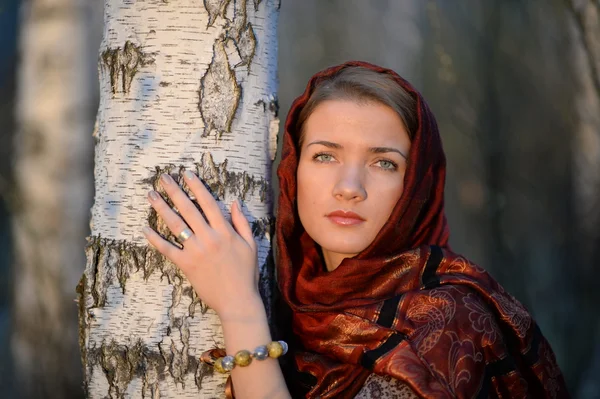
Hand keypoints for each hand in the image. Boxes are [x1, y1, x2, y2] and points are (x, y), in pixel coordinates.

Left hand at [142, 171, 260, 318]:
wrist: (238, 300)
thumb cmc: (246, 273)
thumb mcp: (250, 245)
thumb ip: (242, 222)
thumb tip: (235, 202)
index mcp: (225, 231)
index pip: (208, 202)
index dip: (197, 186)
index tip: (187, 174)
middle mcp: (209, 237)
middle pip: (188, 208)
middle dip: (174, 191)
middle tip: (162, 178)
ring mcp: (196, 250)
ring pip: (175, 224)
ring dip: (161, 208)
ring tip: (151, 195)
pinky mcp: (186, 265)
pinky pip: (167, 249)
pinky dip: (155, 239)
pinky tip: (145, 228)